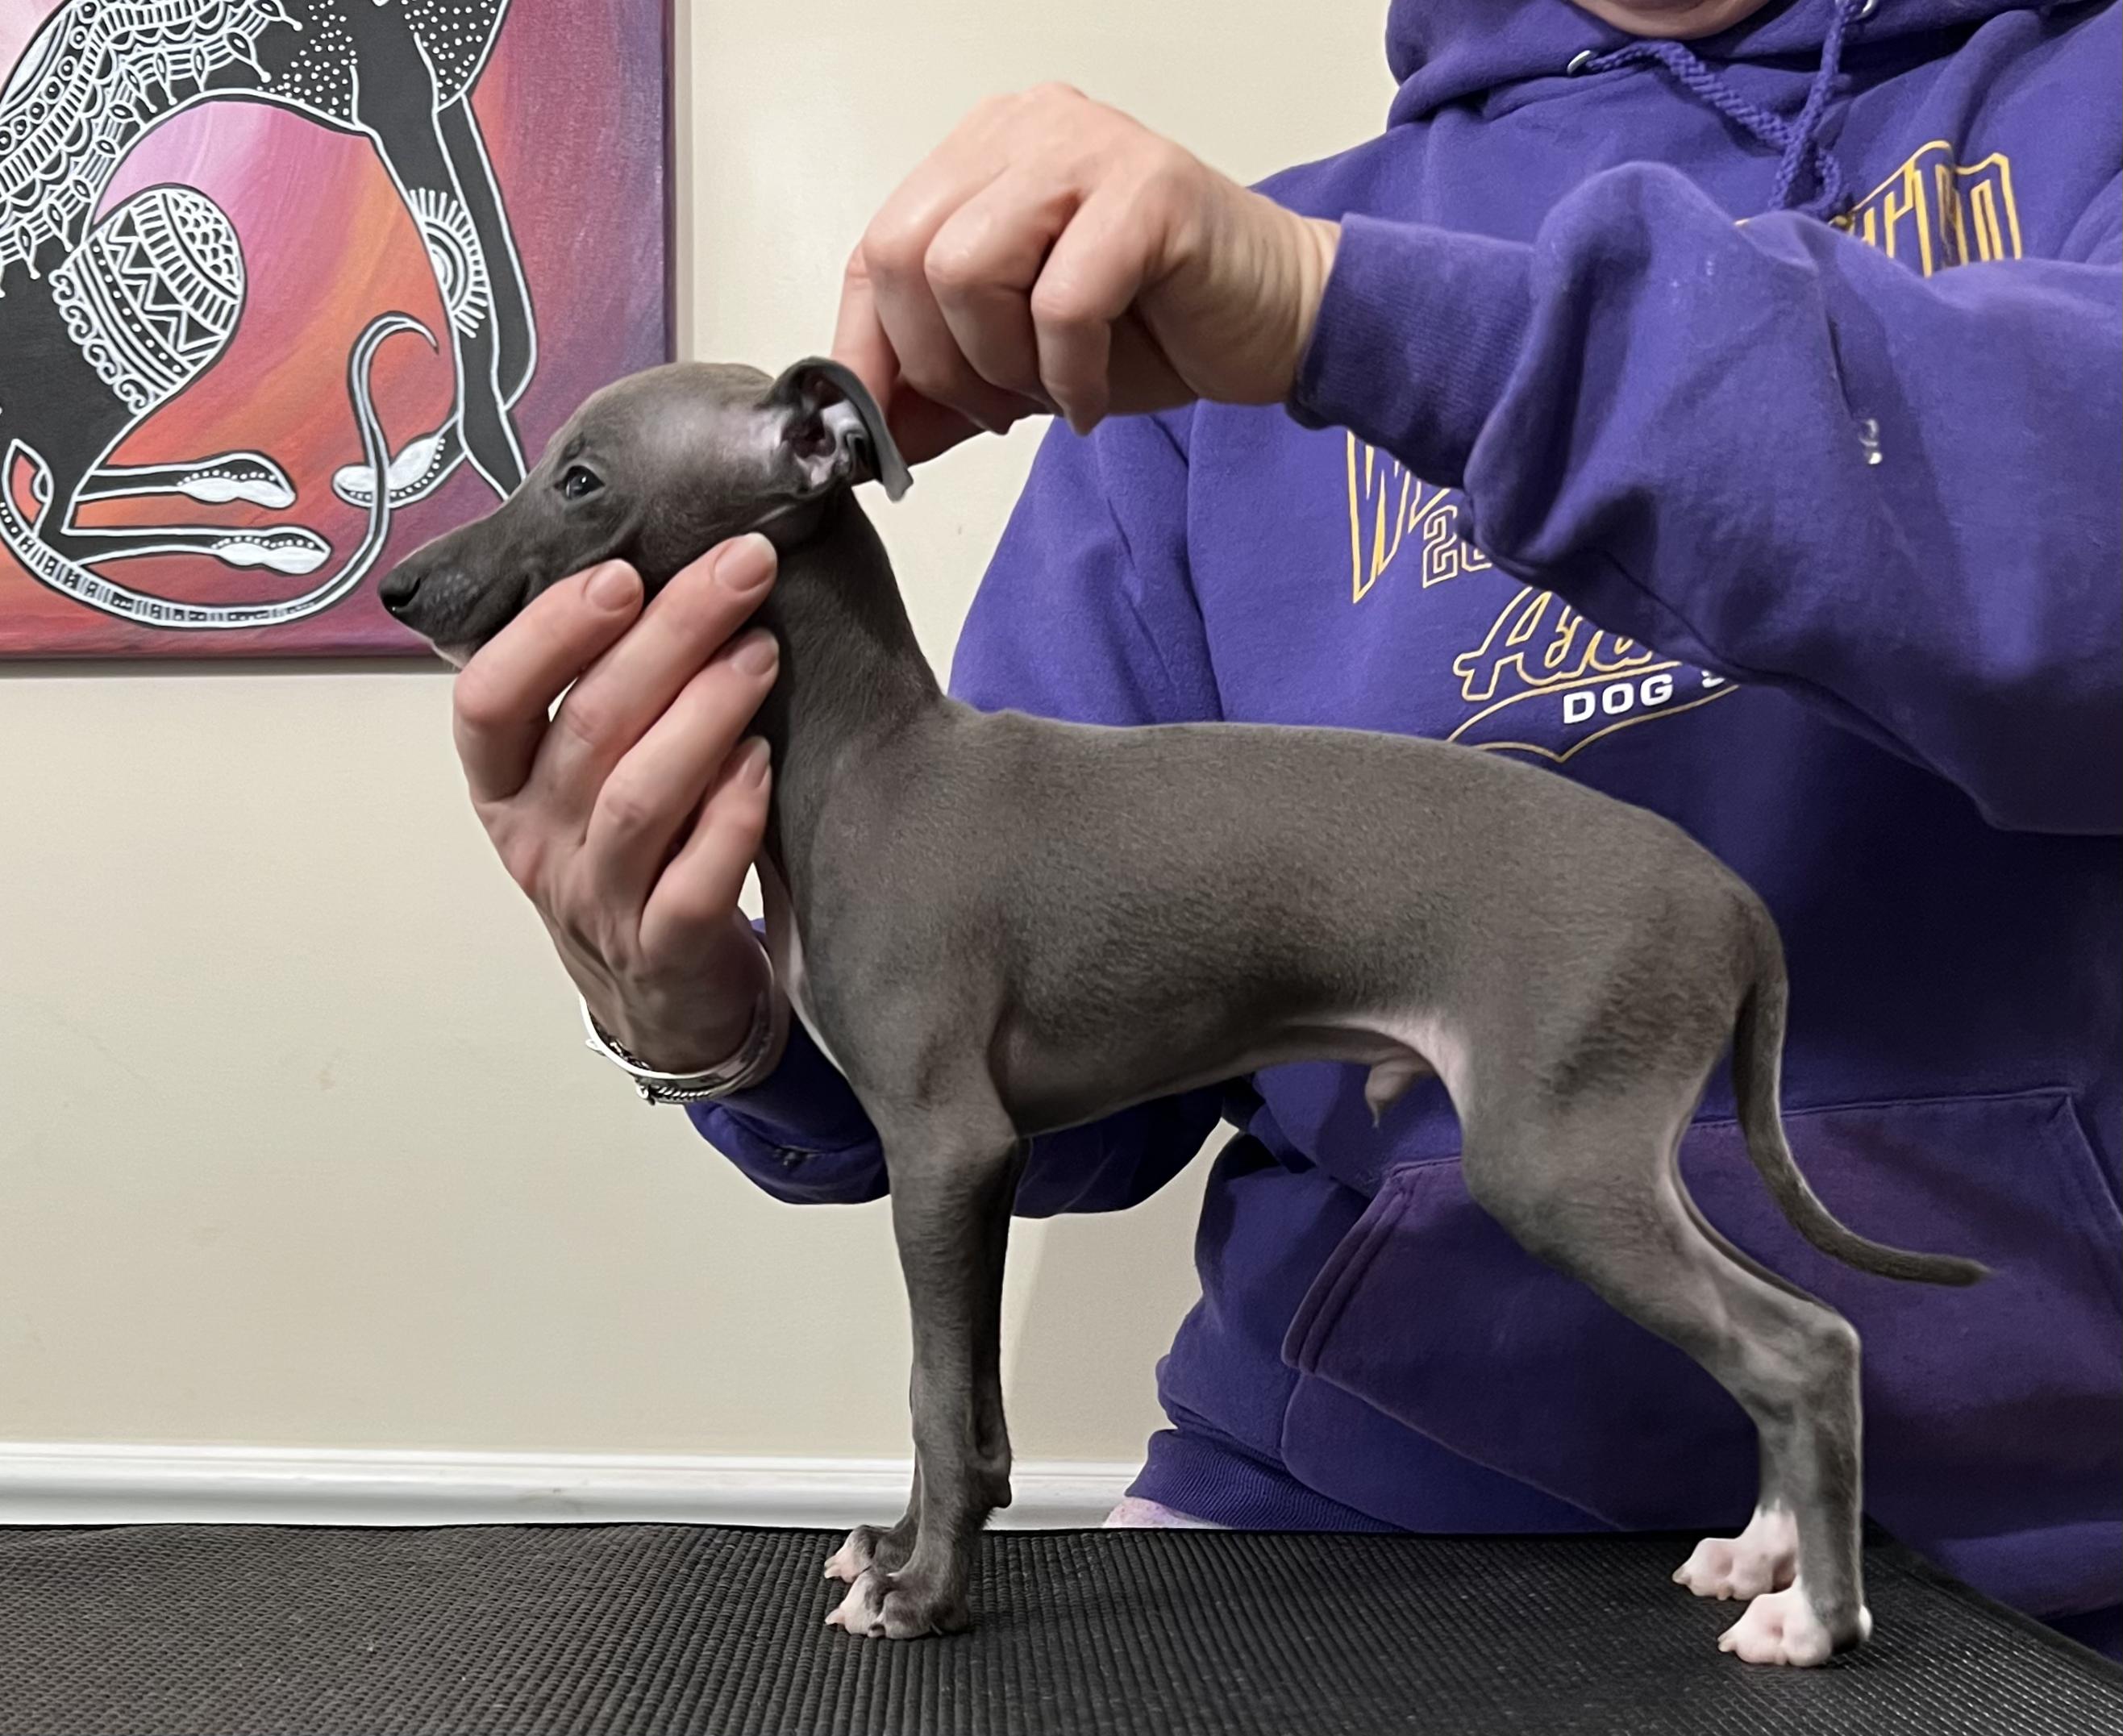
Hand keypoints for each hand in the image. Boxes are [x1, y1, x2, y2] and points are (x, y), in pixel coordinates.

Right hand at [452, 535, 785, 1075]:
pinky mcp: (664, 953)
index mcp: (505, 785)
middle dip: (668, 636)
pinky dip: (730, 817)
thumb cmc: (637, 855)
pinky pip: (693, 884)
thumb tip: (676, 554)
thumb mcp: (587, 778)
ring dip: (705, 713)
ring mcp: (598, 903)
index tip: (621, 571)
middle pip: (587, 727)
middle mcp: (537, 841)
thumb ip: (605, 687)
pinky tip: (764, 761)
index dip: (549, 632)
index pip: (487, 700)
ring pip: (637, 799)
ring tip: (762, 651)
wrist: (665, 1003)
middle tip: (741, 569)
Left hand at [834, 82, 1338, 462]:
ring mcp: (1085, 147)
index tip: (877, 428)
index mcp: (982, 155)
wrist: (1282, 321)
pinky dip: (1069, 373)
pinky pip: (1061, 302)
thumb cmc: (1159, 325)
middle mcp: (1024, 129)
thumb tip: (862, 435)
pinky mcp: (1147, 189)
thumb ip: (940, 389)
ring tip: (1054, 388)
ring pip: (965, 270)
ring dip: (1002, 364)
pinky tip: (1095, 395)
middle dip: (938, 364)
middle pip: (904, 254)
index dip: (866, 349)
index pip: (874, 247)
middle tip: (998, 408)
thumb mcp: (1021, 365)